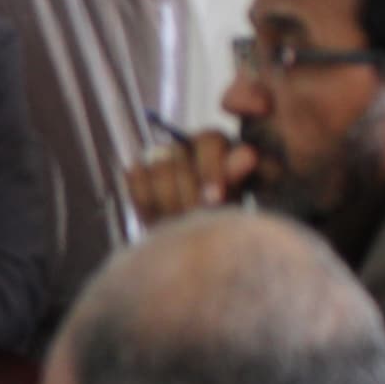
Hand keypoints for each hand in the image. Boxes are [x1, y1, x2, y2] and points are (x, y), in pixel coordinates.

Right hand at [124, 131, 257, 225]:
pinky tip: (160, 221)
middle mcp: (185, 145)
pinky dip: (148, 204)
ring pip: (158, 171)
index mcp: (215, 143)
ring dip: (169, 204)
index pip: (209, 142)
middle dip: (188, 195)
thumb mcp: (235, 197)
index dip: (210, 170)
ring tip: (180, 225)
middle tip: (196, 219)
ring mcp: (158, 158)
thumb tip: (248, 155)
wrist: (197, 241)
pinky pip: (136, 180)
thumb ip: (237, 174)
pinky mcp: (136, 173)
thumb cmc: (223, 216)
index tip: (215, 199)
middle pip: (181, 157)